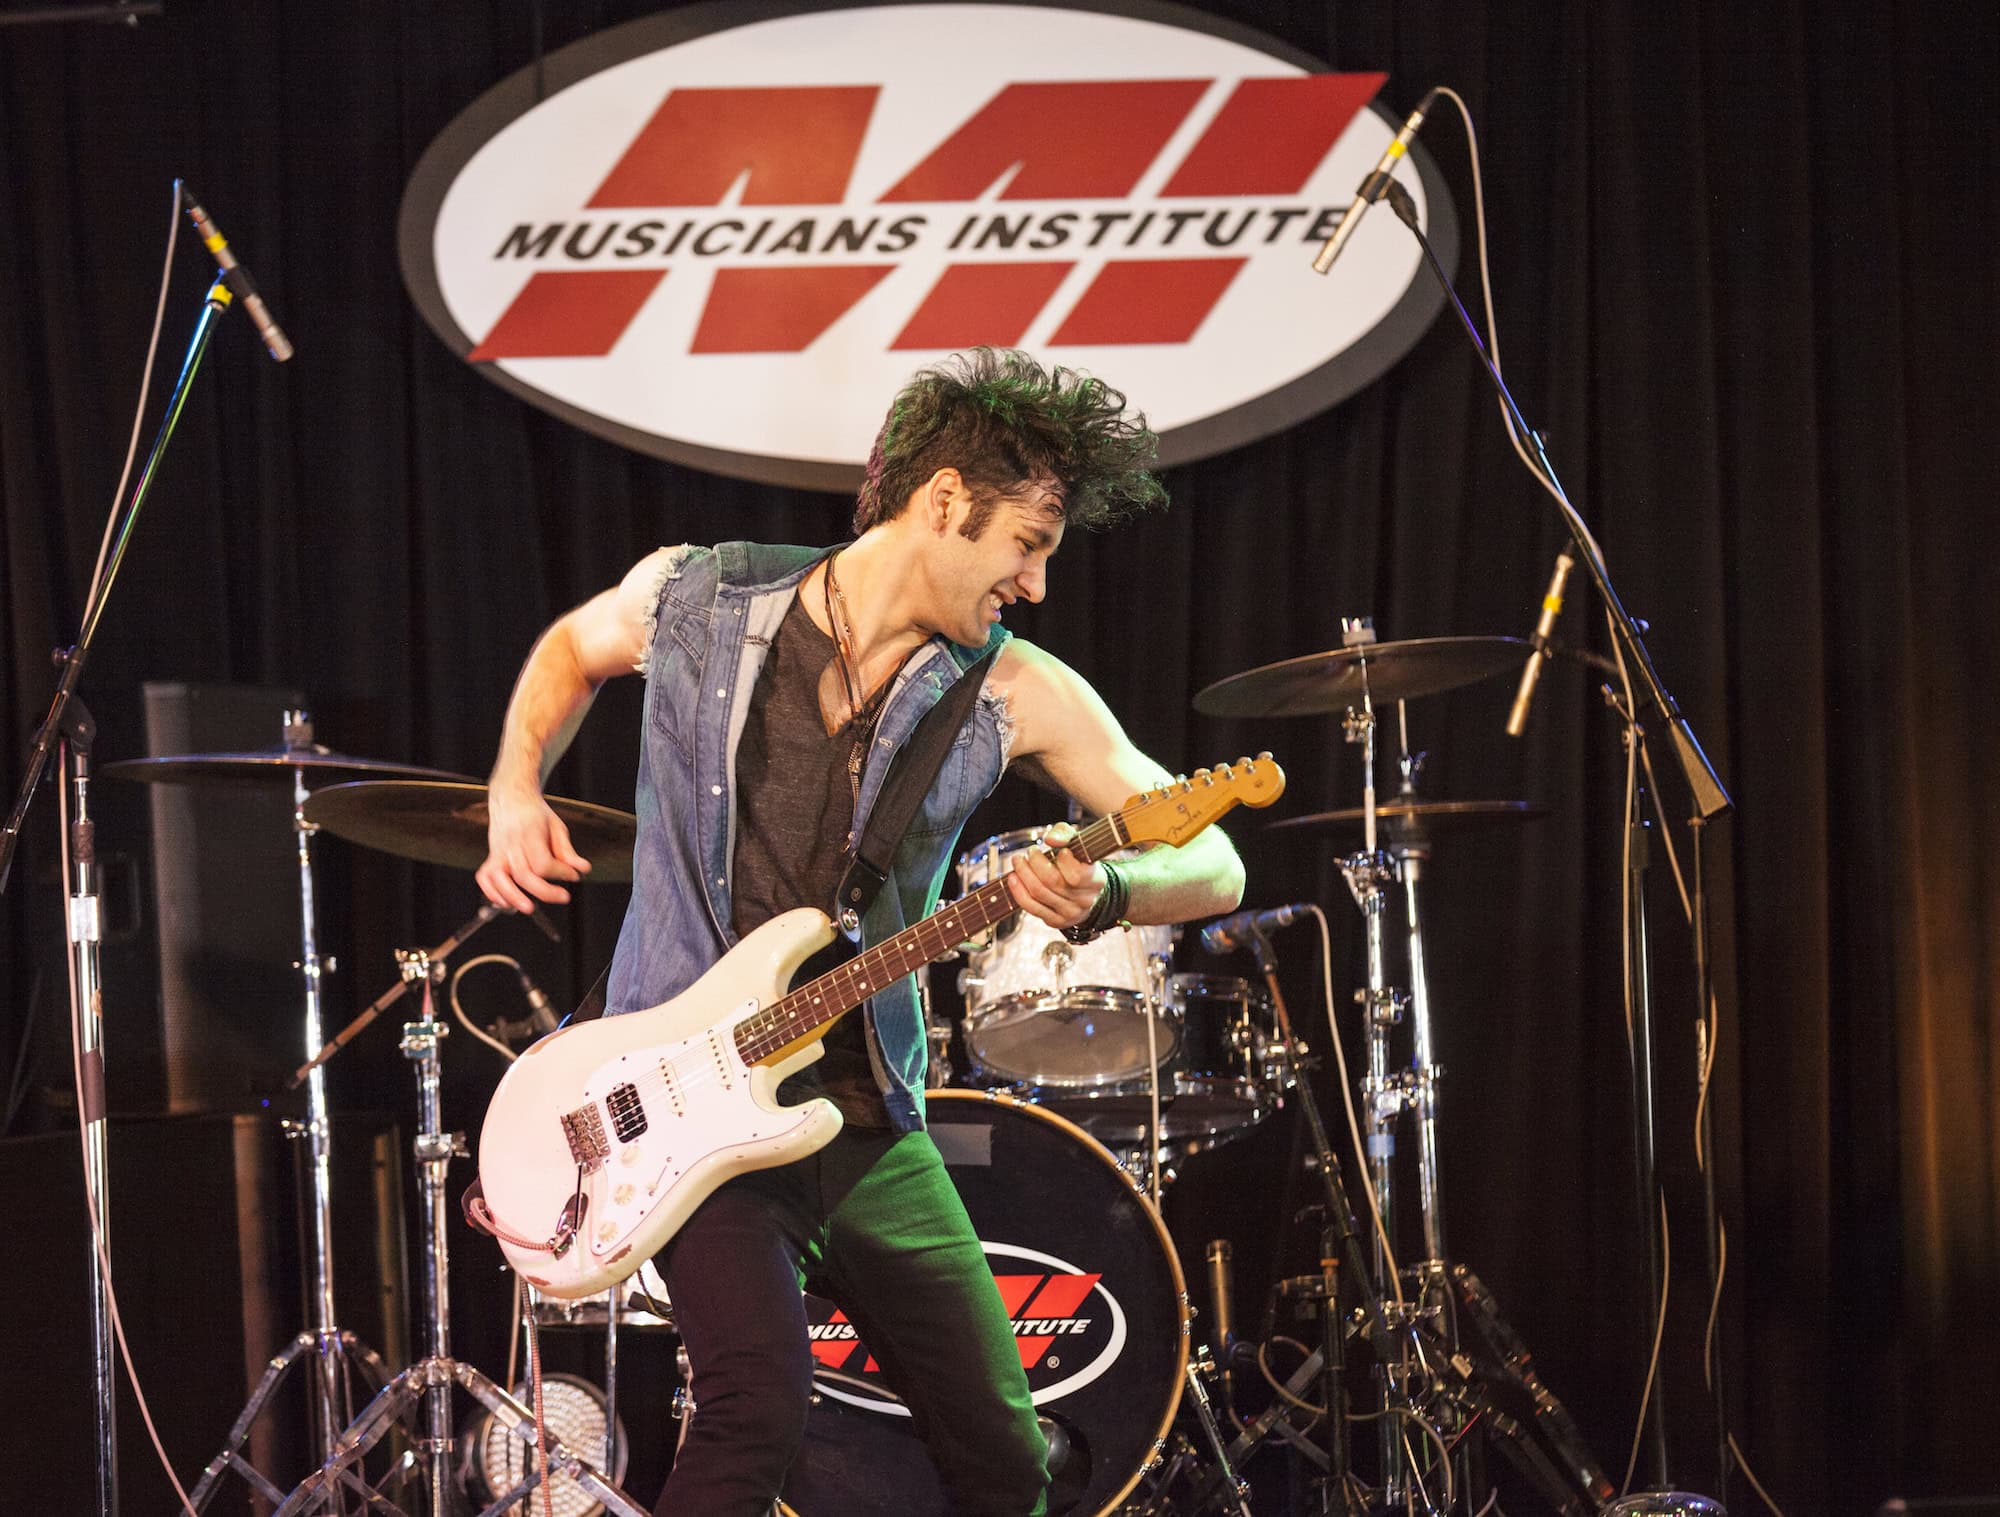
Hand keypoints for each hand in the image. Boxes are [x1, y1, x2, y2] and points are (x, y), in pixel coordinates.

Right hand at [476, 781, 590, 911]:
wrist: (511, 798)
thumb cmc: (535, 814)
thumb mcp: (557, 827)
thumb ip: (568, 851)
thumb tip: (582, 870)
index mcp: (529, 834)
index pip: (542, 862)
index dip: (561, 873)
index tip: (574, 875)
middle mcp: (510, 844)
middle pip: (523, 874)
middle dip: (544, 891)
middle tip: (564, 897)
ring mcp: (497, 851)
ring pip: (499, 878)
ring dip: (513, 897)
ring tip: (529, 908)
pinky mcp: (490, 857)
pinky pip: (484, 878)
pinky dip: (491, 892)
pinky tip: (506, 903)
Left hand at [1004, 822, 1105, 929]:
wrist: (1087, 892)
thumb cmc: (1080, 863)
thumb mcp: (1079, 843)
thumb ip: (1065, 834)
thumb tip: (1051, 840)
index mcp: (1095, 881)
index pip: (1076, 875)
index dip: (1063, 861)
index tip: (1059, 850)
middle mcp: (1084, 900)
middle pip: (1052, 882)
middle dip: (1035, 863)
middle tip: (1030, 852)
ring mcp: (1069, 913)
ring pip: (1039, 893)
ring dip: (1023, 874)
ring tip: (1018, 861)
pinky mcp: (1055, 921)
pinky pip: (1031, 907)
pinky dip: (1018, 891)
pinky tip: (1014, 878)